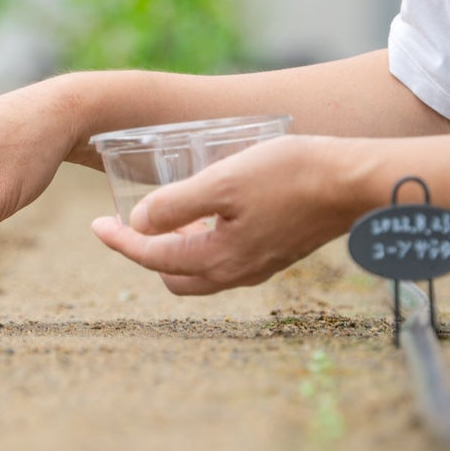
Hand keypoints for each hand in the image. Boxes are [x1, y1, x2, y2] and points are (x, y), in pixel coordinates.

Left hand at [91, 135, 364, 294]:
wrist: (354, 183)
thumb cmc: (290, 175)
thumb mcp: (222, 181)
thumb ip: (175, 205)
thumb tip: (140, 224)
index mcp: (216, 257)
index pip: (151, 256)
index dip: (119, 240)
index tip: (96, 223)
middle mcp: (235, 272)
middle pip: (173, 275)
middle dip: (145, 253)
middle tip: (127, 225)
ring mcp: (259, 266)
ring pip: (202, 272)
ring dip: (177, 251)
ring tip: (166, 219)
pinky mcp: (277, 254)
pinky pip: (228, 261)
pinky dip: (206, 246)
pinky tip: (211, 217)